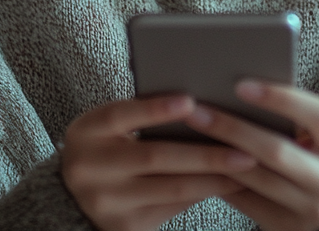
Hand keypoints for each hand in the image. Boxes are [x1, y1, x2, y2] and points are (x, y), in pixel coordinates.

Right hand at [60, 94, 258, 230]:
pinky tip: (228, 183)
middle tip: (245, 147)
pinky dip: (203, 192)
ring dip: (214, 177)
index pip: (122, 115)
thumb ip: (139, 112)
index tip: (191, 101)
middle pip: (155, 157)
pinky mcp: (125, 227)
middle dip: (205, 152)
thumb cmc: (103, 143)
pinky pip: (173, 208)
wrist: (72, 195)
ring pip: (171, 188)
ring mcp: (108, 203)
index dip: (156, 109)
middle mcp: (92, 169)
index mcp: (87, 132)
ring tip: (247, 166)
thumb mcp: (107, 123)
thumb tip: (197, 104)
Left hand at [183, 80, 318, 230]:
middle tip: (197, 110)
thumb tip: (244, 87)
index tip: (241, 85)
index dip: (281, 99)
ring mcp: (311, 214)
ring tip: (191, 131)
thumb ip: (299, 115)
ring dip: (218, 154)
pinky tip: (199, 159)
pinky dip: (221, 179)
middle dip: (233, 128)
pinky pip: (246, 202)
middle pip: (277, 152)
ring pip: (256, 179)